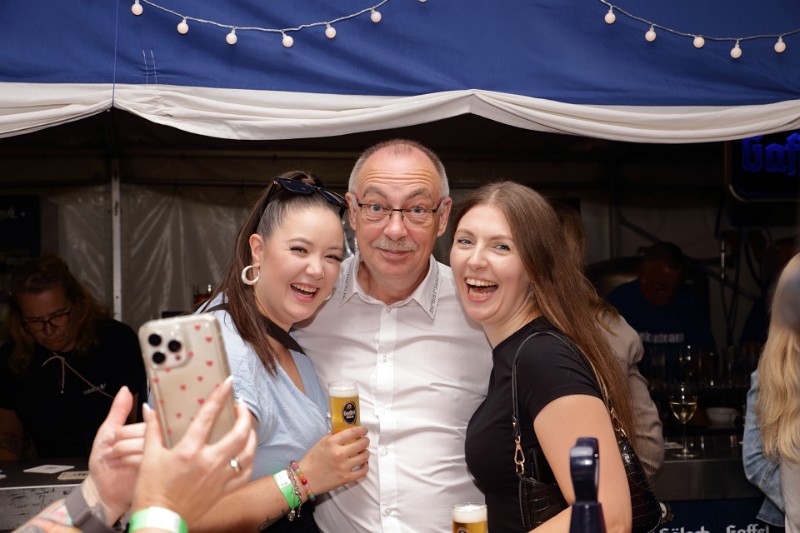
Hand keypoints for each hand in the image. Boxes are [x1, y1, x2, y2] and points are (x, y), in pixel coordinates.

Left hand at [83, 386, 145, 523]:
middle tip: (109, 446)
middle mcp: (154, 442)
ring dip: (121, 450)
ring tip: (110, 457)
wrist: (102, 490)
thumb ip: (118, 411)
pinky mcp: (153, 471)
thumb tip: (125, 390)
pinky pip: (143, 459)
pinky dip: (125, 460)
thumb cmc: (105, 464)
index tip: (114, 435)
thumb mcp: (107, 432)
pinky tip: (117, 464)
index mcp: (146, 431)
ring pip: (143, 444)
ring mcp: (155, 457)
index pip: (146, 420)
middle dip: (122, 439)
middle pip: (146, 431)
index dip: (127, 428)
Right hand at [131, 376, 255, 525]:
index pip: (208, 417)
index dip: (219, 397)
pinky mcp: (224, 490)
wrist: (160, 520)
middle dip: (244, 415)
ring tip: (246, 426)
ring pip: (247, 452)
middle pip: (238, 433)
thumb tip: (150, 409)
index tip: (228, 384)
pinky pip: (245, 472)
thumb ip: (152, 430)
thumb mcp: (149, 457)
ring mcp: (220, 477)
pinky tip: (246, 452)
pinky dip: (249, 459)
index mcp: (189, 451)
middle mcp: (209, 462)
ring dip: (250, 435)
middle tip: (240, 405)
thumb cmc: (152, 491)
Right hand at [299, 426, 368, 494]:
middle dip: (365, 441)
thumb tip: (347, 433)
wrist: (305, 479)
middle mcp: (339, 453)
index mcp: (332, 442)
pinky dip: (365, 467)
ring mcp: (343, 467)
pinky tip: (363, 464)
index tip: (364, 431)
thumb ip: (334, 436)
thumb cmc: (312, 460)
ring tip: (364, 452)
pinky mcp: (346, 478)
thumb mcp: (321, 443)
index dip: (361, 430)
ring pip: (364, 457)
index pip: (352, 432)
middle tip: (365, 441)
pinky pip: (362, 471)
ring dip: (366, 453)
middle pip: (361, 444)